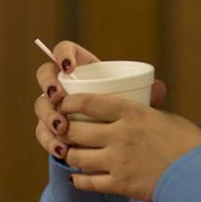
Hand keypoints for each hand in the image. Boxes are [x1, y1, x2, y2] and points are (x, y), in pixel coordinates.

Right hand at [33, 39, 167, 167]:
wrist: (113, 144)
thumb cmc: (125, 115)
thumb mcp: (134, 103)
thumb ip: (145, 96)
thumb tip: (159, 88)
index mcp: (82, 68)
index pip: (64, 51)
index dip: (62, 54)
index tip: (69, 67)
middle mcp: (63, 84)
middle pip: (45, 76)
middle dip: (48, 87)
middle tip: (59, 99)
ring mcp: (53, 107)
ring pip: (41, 106)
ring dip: (48, 117)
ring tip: (62, 129)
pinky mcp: (49, 129)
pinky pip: (42, 132)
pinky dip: (49, 141)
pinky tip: (60, 150)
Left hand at [51, 92, 200, 201]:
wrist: (200, 175)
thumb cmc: (189, 143)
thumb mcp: (165, 118)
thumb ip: (144, 113)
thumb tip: (135, 106)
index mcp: (132, 113)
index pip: (89, 102)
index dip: (70, 102)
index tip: (63, 103)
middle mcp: (120, 135)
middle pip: (75, 131)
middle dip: (62, 130)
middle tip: (61, 130)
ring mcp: (117, 161)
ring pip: (77, 157)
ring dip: (69, 155)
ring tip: (69, 153)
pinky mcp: (120, 184)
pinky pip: (88, 182)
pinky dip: (79, 180)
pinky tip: (77, 177)